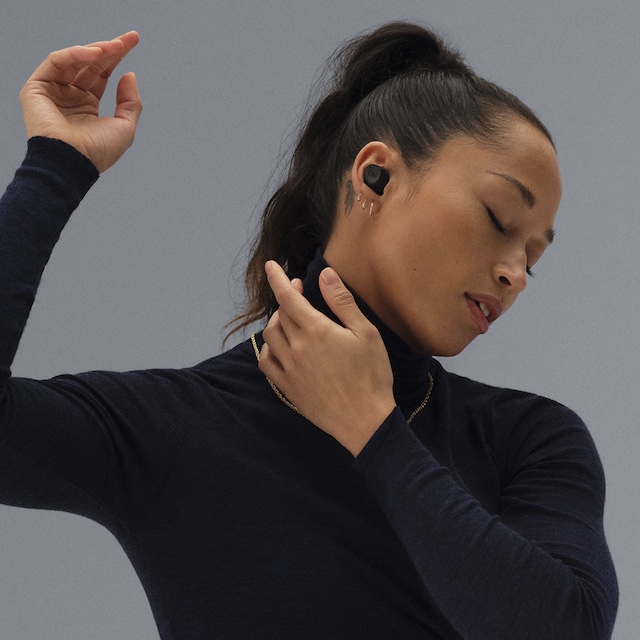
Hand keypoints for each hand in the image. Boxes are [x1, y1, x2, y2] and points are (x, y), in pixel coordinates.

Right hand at [19, 32, 142, 172]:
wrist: (73, 163)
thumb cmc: (98, 152)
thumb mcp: (125, 127)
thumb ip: (130, 102)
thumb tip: (129, 75)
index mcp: (87, 105)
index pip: (102, 74)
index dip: (117, 57)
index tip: (133, 41)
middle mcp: (70, 96)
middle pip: (90, 64)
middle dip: (110, 49)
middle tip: (127, 39)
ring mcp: (53, 91)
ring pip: (74, 60)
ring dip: (95, 50)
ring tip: (114, 46)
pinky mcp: (37, 88)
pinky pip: (56, 62)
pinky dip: (75, 54)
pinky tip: (94, 53)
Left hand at [259, 261, 395, 456]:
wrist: (364, 421)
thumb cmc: (372, 376)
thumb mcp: (366, 333)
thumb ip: (342, 302)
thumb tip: (324, 274)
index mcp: (316, 331)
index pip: (288, 297)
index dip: (278, 279)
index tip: (271, 266)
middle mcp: (297, 348)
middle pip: (280, 315)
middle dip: (287, 299)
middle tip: (299, 293)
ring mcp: (290, 369)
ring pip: (270, 336)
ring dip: (276, 321)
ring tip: (290, 318)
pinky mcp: (288, 388)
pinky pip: (267, 363)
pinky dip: (268, 349)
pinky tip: (279, 347)